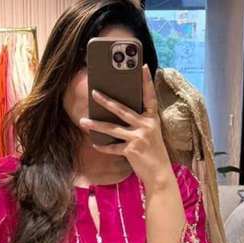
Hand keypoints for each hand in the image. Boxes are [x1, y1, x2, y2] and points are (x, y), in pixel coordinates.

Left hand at [79, 64, 173, 189]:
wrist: (160, 176)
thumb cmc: (154, 154)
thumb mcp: (151, 135)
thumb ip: (139, 123)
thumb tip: (117, 112)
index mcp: (152, 120)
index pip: (150, 97)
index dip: (147, 82)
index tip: (144, 66)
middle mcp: (146, 126)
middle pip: (122, 110)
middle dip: (106, 101)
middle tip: (94, 92)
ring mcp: (139, 138)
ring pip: (112, 128)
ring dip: (96, 125)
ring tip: (83, 121)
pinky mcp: (132, 151)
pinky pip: (113, 147)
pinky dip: (103, 147)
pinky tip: (95, 143)